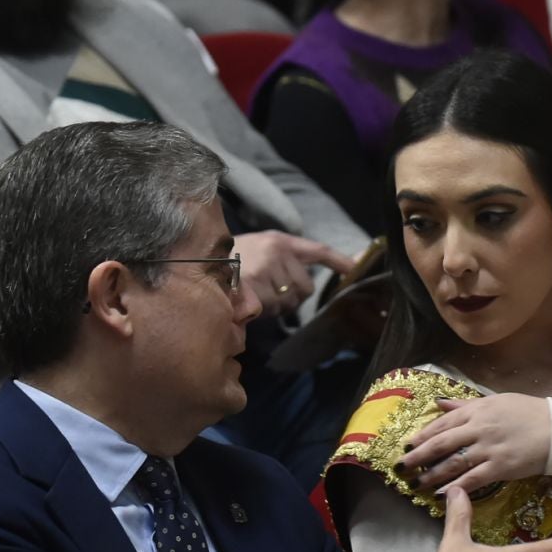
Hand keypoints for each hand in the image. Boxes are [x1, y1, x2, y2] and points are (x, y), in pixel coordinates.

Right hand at [232, 230, 354, 316]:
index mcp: (280, 241)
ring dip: (275, 304)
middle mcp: (278, 252)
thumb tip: (302, 290)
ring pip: (289, 301)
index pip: (317, 250)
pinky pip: (272, 308)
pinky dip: (263, 310)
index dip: (339, 261)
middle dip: (291, 295)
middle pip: (305, 287)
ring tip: (254, 291)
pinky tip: (249, 298)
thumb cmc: (229, 260)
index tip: (354, 268)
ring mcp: (267, 268)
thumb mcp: (258, 250)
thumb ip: (282, 263)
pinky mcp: (256, 284)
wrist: (197, 259)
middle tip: (269, 290)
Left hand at [399, 394, 551, 492]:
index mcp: (477, 410)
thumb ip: (465, 405)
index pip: (443, 423)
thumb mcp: (495, 401)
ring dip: (432, 474)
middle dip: (418, 456)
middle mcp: (479, 428)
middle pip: (441, 443)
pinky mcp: (500, 467)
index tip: (407, 444)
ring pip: (453, 463)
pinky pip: (473, 479)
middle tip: (401, 467)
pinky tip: (441, 494)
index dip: (422, 435)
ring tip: (416, 483)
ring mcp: (489, 448)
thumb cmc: (528, 413)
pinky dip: (455, 487)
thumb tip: (438, 402)